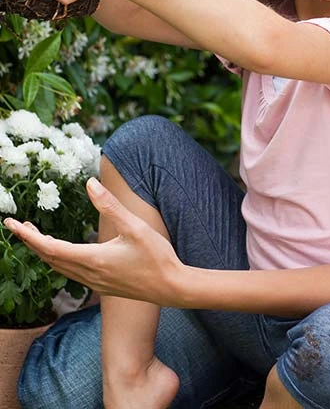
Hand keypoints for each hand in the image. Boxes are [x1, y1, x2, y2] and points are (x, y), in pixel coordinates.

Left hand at [4, 178, 184, 305]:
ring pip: (59, 268)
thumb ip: (110, 205)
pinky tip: (64, 253)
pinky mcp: (103, 285)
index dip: (28, 236)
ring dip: (44, 252)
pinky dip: (58, 260)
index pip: (50, 247)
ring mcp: (95, 282)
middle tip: (18, 225)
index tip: (11, 224)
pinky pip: (71, 273)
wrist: (171, 287)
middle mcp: (89, 274)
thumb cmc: (156, 257)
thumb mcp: (135, 226)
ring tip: (37, 236)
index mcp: (93, 259)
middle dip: (31, 242)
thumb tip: (89, 184)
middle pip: (49, 258)